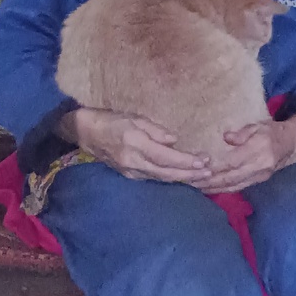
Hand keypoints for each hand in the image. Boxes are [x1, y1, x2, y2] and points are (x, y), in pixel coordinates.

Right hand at [56, 108, 212, 184]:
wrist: (85, 132)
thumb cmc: (111, 119)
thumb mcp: (134, 117)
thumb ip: (155, 130)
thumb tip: (174, 140)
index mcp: (135, 144)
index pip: (166, 157)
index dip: (186, 161)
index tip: (203, 161)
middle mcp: (134, 162)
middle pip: (167, 172)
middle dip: (190, 174)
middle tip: (209, 173)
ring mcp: (131, 171)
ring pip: (162, 178)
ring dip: (183, 178)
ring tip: (202, 177)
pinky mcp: (130, 175)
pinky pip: (154, 178)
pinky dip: (171, 178)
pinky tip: (183, 177)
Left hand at [195, 113, 295, 193]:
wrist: (291, 144)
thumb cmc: (271, 131)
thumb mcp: (257, 126)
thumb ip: (242, 133)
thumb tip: (226, 138)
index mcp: (258, 150)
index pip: (232, 162)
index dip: (214, 166)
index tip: (197, 167)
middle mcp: (258, 166)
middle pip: (229, 177)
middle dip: (208, 181)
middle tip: (189, 180)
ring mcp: (258, 176)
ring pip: (232, 186)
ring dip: (212, 188)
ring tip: (195, 187)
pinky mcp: (257, 181)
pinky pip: (237, 188)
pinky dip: (222, 189)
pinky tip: (210, 189)